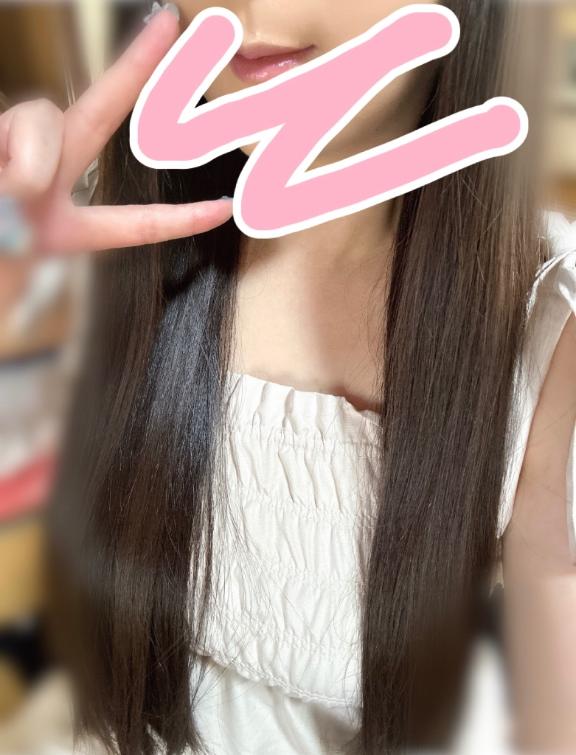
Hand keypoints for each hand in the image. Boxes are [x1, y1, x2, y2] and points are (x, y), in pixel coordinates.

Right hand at [0, 9, 232, 256]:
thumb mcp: (15, 249)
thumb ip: (28, 199)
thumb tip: (30, 164)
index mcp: (64, 227)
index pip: (135, 224)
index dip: (180, 221)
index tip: (226, 211)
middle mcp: (45, 177)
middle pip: (101, 113)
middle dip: (136, 67)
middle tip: (173, 19)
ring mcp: (13, 145)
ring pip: (42, 113)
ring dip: (31, 152)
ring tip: (8, 188)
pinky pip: (19, 120)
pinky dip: (11, 154)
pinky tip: (3, 176)